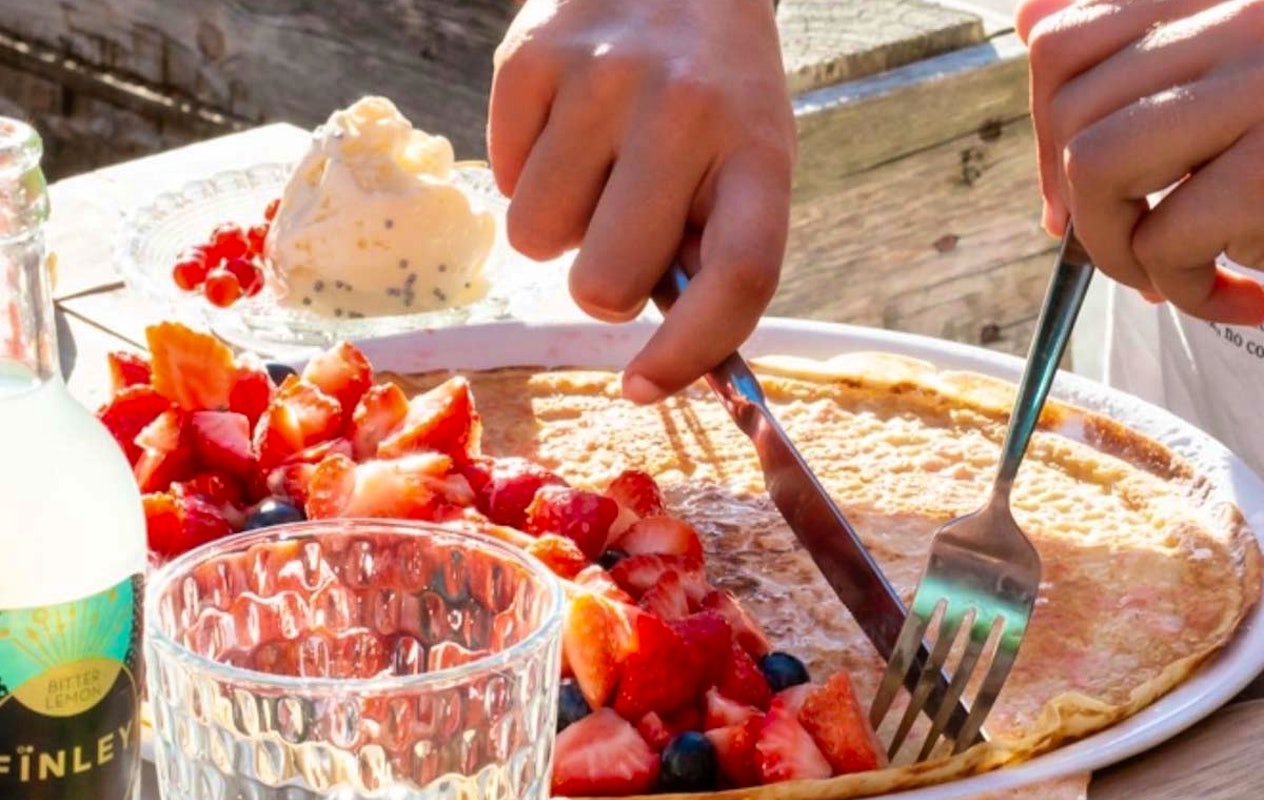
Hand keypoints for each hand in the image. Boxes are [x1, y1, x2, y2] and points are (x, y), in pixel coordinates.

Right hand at [488, 0, 795, 401]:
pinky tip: (566, 127)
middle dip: (604, 285)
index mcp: (758, 149)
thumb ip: (714, 247)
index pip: (738, 277)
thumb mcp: (748, 156)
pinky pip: (500, 179)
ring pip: (535, 240)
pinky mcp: (528, 56)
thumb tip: (661, 356)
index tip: (644, 388)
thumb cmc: (717, 89)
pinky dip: (525, 172)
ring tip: (595, 166)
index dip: (690, 354)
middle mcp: (682, 110)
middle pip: (607, 284)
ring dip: (560, 226)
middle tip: (620, 233)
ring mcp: (599, 79)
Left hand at [1016, 0, 1263, 323]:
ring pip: (1099, 165)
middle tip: (1128, 252)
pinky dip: (1188, 287)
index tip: (1068, 195)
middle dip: (1079, 205)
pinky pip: (1174, 236)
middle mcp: (1242, 15)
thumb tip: (1045, 91)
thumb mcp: (1249, 75)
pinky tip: (1240, 297)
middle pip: (1070, 110)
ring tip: (1169, 277)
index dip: (1043, 127)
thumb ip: (1159, 64)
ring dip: (1118, 246)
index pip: (1061, 37)